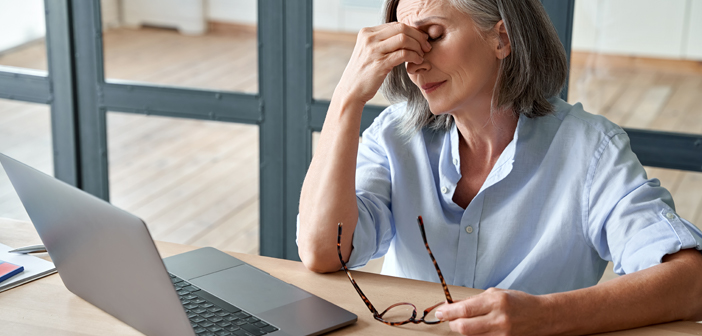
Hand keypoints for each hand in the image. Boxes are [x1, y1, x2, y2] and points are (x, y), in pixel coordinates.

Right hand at [335, 22, 431, 104]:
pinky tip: (417, 61)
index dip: (412, 30)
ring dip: (417, 46)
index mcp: (367, 32)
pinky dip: (414, 56)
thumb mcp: (369, 51)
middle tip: (426, 46)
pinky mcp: (380, 64)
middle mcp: (369, 38)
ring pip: (404, 39)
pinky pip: (403, 54)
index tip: (421, 39)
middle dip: (418, 36)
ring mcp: (374, 51)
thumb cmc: (364, 72)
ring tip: (422, 54)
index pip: (395, 24)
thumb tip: (406, 35)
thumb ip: (383, 41)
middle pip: (401, 28)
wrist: (351, 91)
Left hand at [435, 288, 553, 335]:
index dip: (448, 312)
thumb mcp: (496, 293)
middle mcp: (499, 319)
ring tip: (465, 321)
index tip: (440, 312)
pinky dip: (475, 335)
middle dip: (452, 323)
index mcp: (496, 301)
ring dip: (463, 329)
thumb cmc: (518, 302)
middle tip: (449, 318)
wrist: (542, 316)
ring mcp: (502, 333)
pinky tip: (477, 328)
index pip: (464, 310)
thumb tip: (452, 306)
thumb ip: (474, 301)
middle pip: (464, 328)